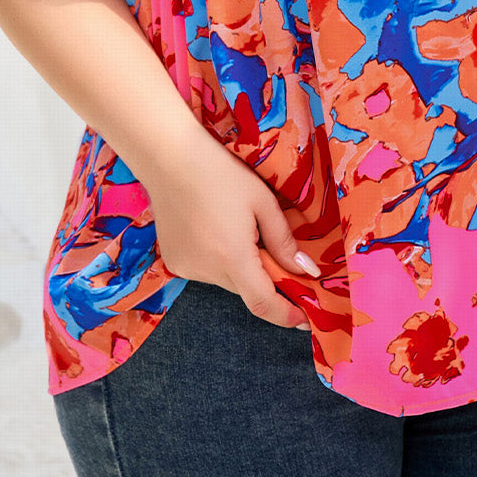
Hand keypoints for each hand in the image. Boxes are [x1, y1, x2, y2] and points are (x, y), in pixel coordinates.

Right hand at [143, 124, 320, 330]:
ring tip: (239, 228)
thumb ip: (284, 241)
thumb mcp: (262, 202)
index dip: (285, 315)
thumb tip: (306, 272)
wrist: (169, 157)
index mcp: (232, 257)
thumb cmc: (221, 173)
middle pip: (246, 290)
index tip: (305, 319)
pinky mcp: (173, 261)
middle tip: (277, 252)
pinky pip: (207, 271)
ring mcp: (185, 268)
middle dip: (266, 280)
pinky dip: (220, 260)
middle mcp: (206, 271)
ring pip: (227, 281)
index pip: (263, 303)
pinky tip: (216, 228)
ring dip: (241, 267)